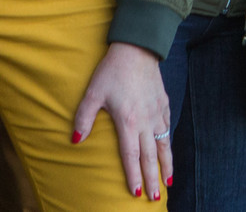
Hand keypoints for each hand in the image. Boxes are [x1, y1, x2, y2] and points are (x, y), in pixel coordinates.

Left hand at [72, 42, 172, 200]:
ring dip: (166, 165)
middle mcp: (145, 121)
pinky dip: (169, 142)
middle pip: (150, 156)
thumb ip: (83, 118)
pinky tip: (168, 148)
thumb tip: (76, 139)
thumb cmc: (112, 70)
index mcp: (128, 122)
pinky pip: (167, 127)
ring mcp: (157, 112)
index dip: (133, 176)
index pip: (131, 156)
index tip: (136, 193)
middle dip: (152, 179)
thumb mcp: (93, 93)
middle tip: (155, 198)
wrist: (137, 48)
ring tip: (168, 182)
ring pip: (164, 144)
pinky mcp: (164, 103)